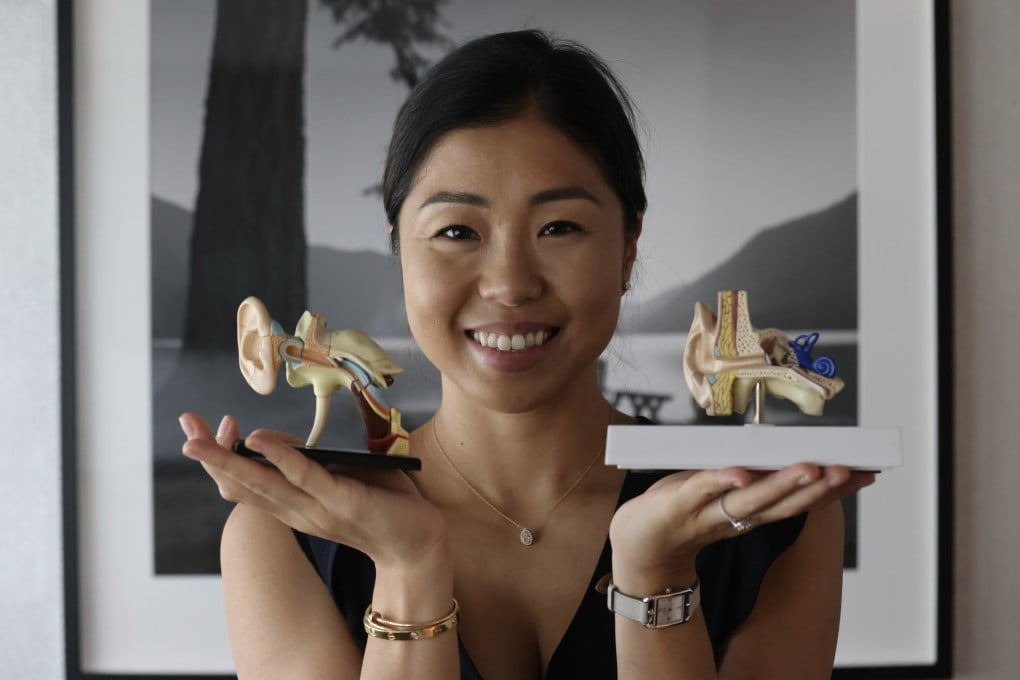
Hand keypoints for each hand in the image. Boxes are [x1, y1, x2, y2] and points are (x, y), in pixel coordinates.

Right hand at [178, 413, 447, 569]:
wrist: (419, 545)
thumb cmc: (382, 506)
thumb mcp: (338, 479)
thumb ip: (311, 462)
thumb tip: (279, 439)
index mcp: (293, 508)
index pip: (242, 486)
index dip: (219, 460)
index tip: (198, 431)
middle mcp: (296, 512)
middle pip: (240, 486)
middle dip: (210, 458)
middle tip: (183, 432)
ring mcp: (316, 509)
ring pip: (261, 485)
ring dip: (228, 461)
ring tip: (198, 442)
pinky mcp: (342, 503)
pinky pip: (305, 477)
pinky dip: (280, 457)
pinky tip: (259, 439)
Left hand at [608, 464, 873, 581]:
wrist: (640, 542)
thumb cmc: (685, 507)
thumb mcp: (727, 491)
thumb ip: (757, 475)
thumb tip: (790, 447)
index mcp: (753, 512)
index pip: (801, 502)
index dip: (835, 490)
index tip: (869, 473)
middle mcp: (736, 517)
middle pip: (783, 503)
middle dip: (818, 487)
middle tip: (847, 469)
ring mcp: (707, 512)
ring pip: (750, 499)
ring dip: (781, 484)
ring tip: (810, 468)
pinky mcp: (676, 504)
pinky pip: (700, 491)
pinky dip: (720, 481)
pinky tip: (739, 472)